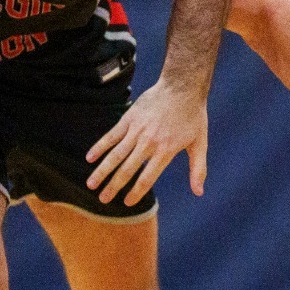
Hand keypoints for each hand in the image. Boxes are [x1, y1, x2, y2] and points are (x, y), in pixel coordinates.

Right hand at [87, 82, 208, 204]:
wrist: (182, 86)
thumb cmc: (193, 117)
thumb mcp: (200, 143)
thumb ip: (198, 169)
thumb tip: (199, 192)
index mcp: (166, 151)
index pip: (147, 177)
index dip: (136, 192)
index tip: (127, 203)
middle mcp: (148, 142)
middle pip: (127, 169)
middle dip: (113, 186)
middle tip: (103, 200)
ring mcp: (136, 130)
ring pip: (115, 154)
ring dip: (102, 170)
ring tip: (91, 185)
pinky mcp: (129, 118)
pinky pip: (111, 136)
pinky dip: (99, 147)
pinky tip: (90, 159)